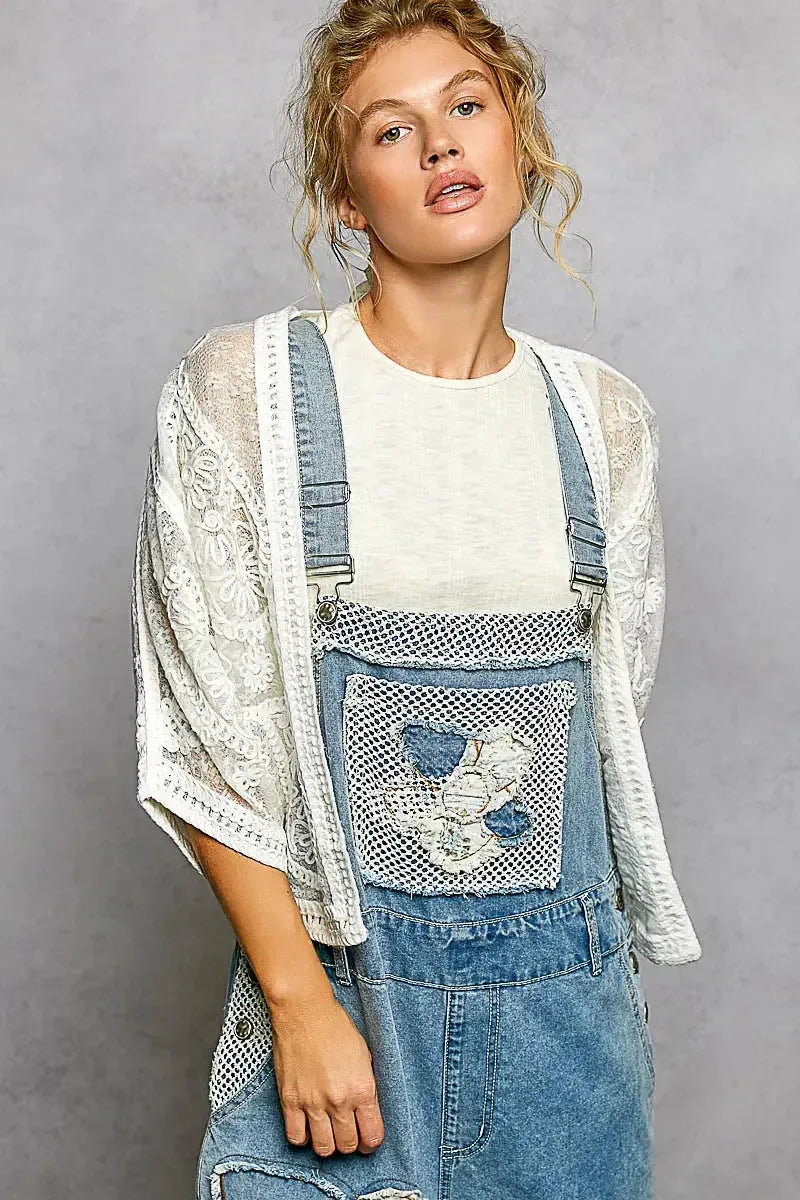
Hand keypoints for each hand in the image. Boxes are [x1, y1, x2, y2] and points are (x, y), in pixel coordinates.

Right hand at [269, 988, 384, 1156]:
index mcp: (362, 1088)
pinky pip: (296, 1137)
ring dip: (328, 1145)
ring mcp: (312, 1103)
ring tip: (329, 1133)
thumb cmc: (334, 1026)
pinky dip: (302, 1137)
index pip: (372, 1135)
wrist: (305, 1012)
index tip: (368, 1140)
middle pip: (348, 1145)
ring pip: (323, 1148)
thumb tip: (366, 1109)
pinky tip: (307, 1127)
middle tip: (348, 1135)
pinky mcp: (290, 1101)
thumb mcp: (364, 1056)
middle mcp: (338, 1100)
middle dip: (351, 1143)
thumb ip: (365, 1086)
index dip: (371, 1142)